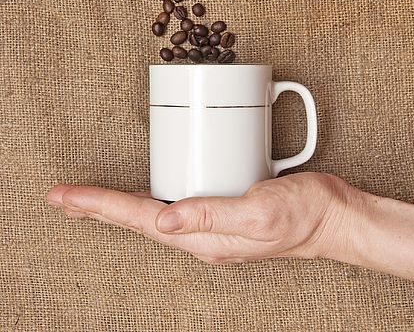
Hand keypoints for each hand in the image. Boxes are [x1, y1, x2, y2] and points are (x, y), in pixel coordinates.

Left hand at [46, 172, 349, 263]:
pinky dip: (152, 199)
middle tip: (64, 198)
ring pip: (154, 214)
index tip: (67, 197)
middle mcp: (203, 235)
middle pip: (138, 221)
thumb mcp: (259, 213)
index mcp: (206, 237)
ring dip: (119, 207)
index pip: (141, 220)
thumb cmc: (302, 215)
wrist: (332, 216)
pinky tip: (148, 193)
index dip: (101, 206)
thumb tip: (163, 222)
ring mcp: (214, 224)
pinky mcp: (225, 209)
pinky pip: (178, 205)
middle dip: (98, 210)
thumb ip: (212, 216)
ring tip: (91, 200)